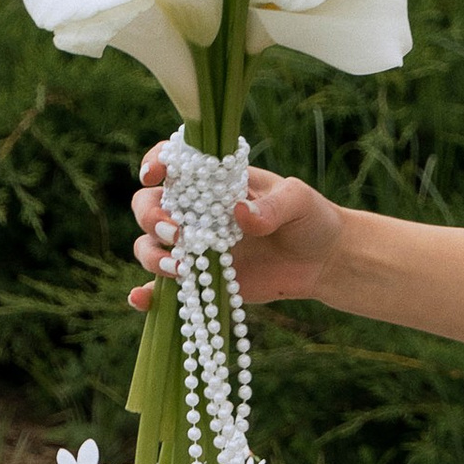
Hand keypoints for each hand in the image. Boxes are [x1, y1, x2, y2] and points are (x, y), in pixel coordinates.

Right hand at [129, 151, 344, 312]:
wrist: (322, 261)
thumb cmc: (310, 219)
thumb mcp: (297, 202)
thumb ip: (271, 206)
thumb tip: (239, 213)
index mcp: (215, 181)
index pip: (173, 163)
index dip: (156, 163)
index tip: (155, 175)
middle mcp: (196, 211)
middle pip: (149, 206)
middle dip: (153, 219)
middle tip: (179, 235)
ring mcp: (195, 246)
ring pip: (150, 246)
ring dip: (153, 255)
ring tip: (180, 269)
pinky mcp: (202, 279)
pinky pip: (165, 288)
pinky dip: (147, 295)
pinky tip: (140, 300)